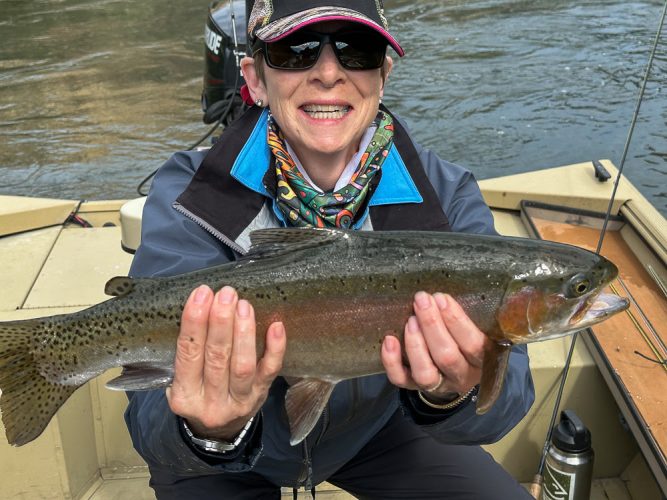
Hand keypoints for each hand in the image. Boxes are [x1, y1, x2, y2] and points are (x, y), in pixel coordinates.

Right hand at [166, 285, 285, 439]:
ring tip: (244, 305)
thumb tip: (200, 304)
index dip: (195, 322)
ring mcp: (239, 401)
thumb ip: (188, 351)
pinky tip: (276, 327)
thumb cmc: (199, 392)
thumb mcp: (183, 380)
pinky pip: (270, 372)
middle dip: (221, 322)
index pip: (187, 355)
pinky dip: (275, 349)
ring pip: (242, 366)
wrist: (219, 432)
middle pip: (216, 358)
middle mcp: (210, 402)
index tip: (201, 294)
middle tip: (226, 294)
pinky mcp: (261, 396)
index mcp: (184, 396)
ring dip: (244, 332)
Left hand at [381, 292, 483, 398]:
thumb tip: (440, 295)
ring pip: (425, 373)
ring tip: (410, 320)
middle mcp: (461, 375)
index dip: (456, 321)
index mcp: (481, 360)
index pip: (473, 344)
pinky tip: (389, 340)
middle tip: (421, 301)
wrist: (452, 372)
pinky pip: (401, 379)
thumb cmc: (463, 340)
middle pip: (447, 356)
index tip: (441, 298)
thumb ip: (461, 317)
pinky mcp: (414, 387)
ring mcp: (437, 385)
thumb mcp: (473, 330)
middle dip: (432, 325)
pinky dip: (392, 361)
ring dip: (416, 345)